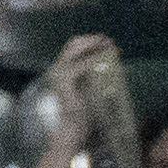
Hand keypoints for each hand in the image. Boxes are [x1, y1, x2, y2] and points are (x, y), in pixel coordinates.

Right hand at [40, 32, 117, 147]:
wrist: (72, 128)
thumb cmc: (82, 111)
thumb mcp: (89, 86)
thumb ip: (94, 72)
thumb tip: (108, 58)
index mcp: (62, 69)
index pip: (75, 47)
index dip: (91, 41)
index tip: (107, 41)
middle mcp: (57, 68)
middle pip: (74, 42)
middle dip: (93, 39)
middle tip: (109, 41)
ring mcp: (59, 72)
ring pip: (76, 48)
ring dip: (94, 46)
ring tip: (109, 47)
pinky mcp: (64, 79)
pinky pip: (82, 64)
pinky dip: (95, 59)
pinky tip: (106, 58)